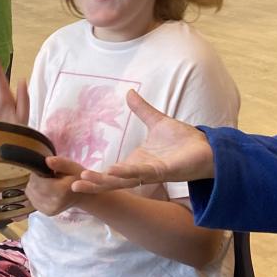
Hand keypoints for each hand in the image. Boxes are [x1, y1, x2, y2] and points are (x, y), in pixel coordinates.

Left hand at [26, 156, 86, 215]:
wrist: (82, 195)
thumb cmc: (77, 178)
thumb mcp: (72, 166)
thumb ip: (60, 163)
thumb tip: (47, 160)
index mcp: (62, 190)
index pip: (37, 182)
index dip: (37, 173)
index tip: (44, 169)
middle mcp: (55, 203)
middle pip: (33, 187)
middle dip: (35, 179)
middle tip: (46, 175)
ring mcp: (50, 210)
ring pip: (30, 193)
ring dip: (34, 186)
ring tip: (46, 182)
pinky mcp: (47, 213)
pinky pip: (32, 199)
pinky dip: (35, 193)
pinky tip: (45, 190)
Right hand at [71, 90, 214, 192]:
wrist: (209, 148)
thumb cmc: (184, 140)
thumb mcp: (157, 121)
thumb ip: (142, 110)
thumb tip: (129, 93)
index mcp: (135, 162)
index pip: (107, 171)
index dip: (90, 174)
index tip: (72, 176)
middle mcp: (139, 171)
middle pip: (109, 180)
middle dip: (89, 183)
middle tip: (68, 184)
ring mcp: (150, 173)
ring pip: (121, 181)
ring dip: (102, 181)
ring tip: (82, 181)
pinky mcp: (163, 172)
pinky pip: (141, 174)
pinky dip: (126, 172)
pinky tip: (112, 170)